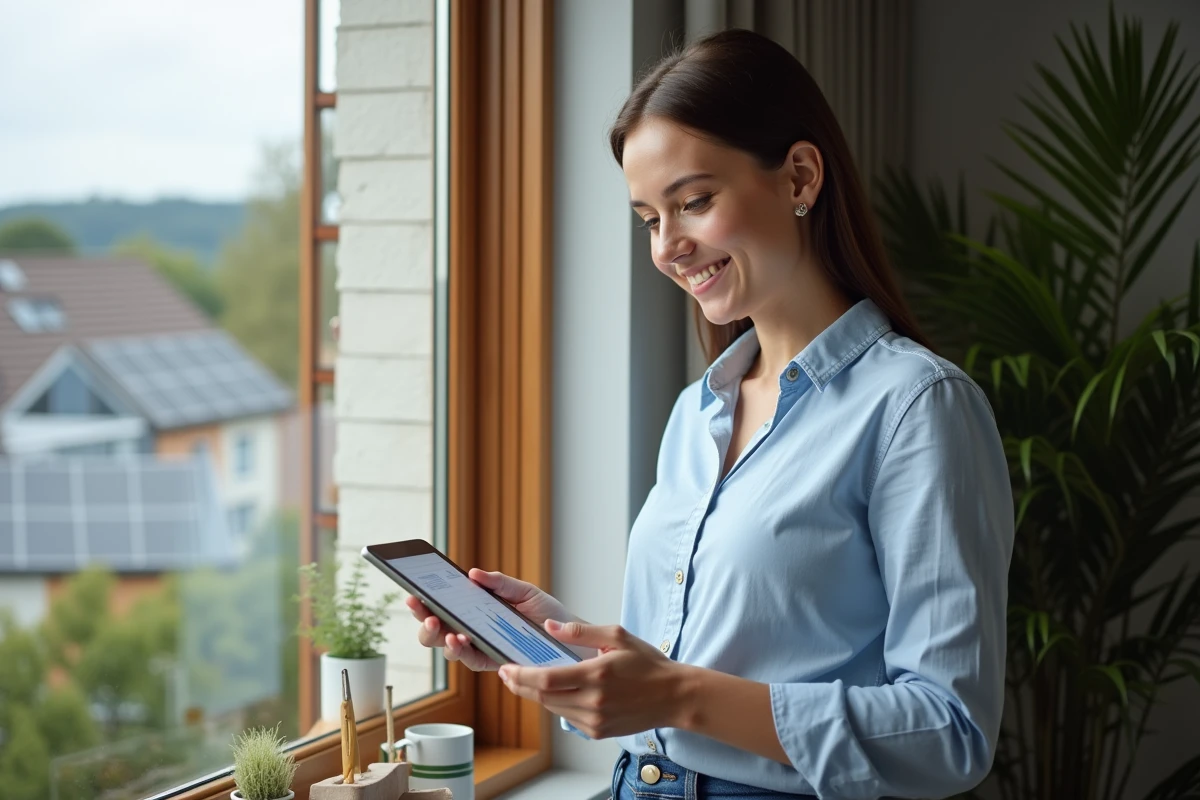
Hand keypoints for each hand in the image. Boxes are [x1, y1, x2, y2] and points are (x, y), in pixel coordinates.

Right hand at [406, 569, 570, 671]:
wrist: (570, 638)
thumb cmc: (547, 614)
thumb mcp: (525, 591)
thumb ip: (499, 583)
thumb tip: (472, 573)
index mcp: (476, 609)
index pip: (443, 606)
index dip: (424, 601)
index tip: (412, 592)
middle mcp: (473, 630)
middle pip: (437, 629)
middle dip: (424, 620)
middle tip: (422, 611)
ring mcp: (481, 647)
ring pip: (448, 647)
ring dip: (440, 638)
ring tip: (440, 627)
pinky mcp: (493, 662)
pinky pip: (471, 660)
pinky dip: (462, 650)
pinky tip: (460, 640)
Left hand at [497, 621, 687, 738]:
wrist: (674, 696)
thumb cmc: (648, 664)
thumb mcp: (617, 636)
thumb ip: (581, 631)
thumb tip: (549, 626)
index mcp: (596, 675)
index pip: (546, 680)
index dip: (521, 676)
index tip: (505, 669)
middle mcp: (594, 702)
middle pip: (544, 697)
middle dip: (521, 686)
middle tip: (507, 674)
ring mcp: (596, 720)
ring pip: (553, 709)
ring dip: (537, 696)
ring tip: (526, 681)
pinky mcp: (599, 731)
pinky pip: (568, 718)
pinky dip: (557, 705)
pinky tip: (554, 693)